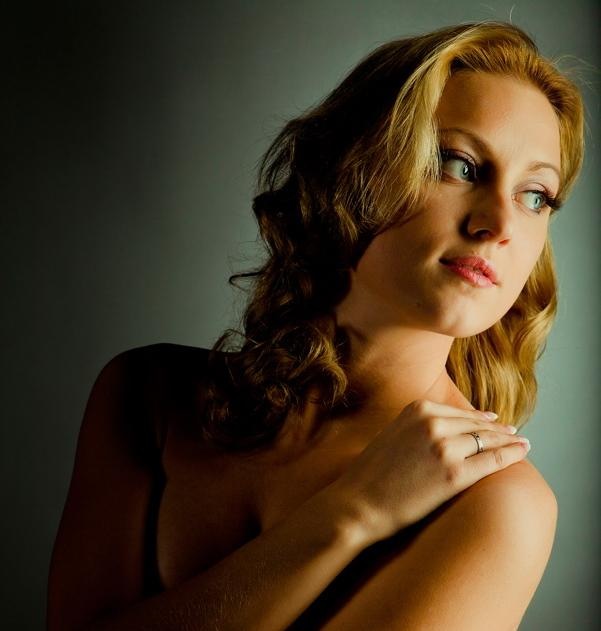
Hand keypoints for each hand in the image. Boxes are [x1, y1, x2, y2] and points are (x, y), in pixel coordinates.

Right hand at [330, 399, 529, 544]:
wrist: (358, 502)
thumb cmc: (373, 474)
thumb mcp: (394, 434)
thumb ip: (418, 425)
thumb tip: (446, 427)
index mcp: (418, 408)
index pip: (459, 412)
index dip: (480, 418)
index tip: (494, 421)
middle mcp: (432, 422)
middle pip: (476, 424)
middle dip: (498, 429)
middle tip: (513, 432)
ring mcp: (444, 446)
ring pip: (488, 439)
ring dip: (508, 440)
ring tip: (521, 443)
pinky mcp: (454, 473)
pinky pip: (492, 460)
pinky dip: (512, 454)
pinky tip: (523, 452)